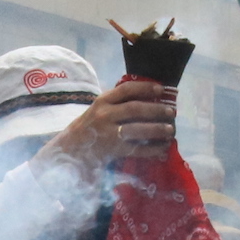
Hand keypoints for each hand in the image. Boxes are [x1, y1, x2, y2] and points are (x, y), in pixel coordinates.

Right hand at [38, 78, 176, 173]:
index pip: (126, 90)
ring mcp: (108, 133)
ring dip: (157, 129)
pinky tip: (162, 149)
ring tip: (170, 131)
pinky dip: (152, 149)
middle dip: (156, 110)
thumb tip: (146, 99)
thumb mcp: (97, 111)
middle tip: (171, 112)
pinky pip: (136, 149)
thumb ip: (116, 104)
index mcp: (102, 102)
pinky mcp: (112, 151)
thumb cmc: (87, 129)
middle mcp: (104, 115)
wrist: (68, 151)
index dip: (145, 87)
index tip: (161, 89)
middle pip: (136, 109)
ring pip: (138, 129)